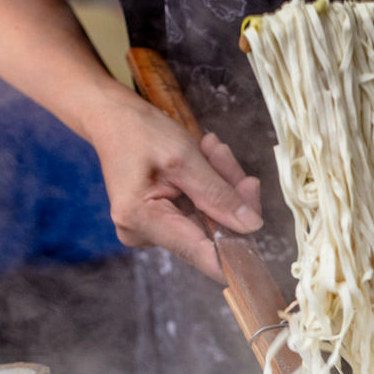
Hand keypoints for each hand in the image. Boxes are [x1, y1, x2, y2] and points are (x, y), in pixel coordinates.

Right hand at [86, 94, 262, 282]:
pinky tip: (205, 158)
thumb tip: (251, 226)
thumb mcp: (184, 157)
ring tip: (211, 149)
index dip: (237, 251)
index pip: (202, 255)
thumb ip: (218, 194)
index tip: (261, 227)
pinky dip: (209, 186)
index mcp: (142, 220)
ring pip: (210, 220)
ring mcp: (152, 230)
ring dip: (220, 184)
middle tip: (224, 155)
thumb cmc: (139, 131)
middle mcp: (143, 234)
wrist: (112, 119)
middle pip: (210, 233)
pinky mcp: (161, 222)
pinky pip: (200, 212)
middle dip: (228, 195)